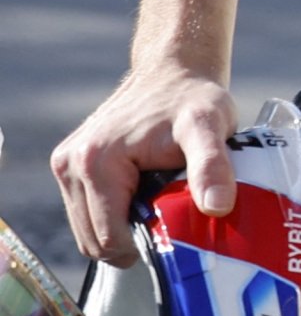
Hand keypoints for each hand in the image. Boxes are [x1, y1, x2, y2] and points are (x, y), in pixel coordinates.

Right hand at [50, 0, 242, 264]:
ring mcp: (66, 165)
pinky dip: (113, 215)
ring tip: (158, 203)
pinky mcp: (70, 164)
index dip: (144, 245)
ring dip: (121, 229)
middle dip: (132, 240)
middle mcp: (70, 164)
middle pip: (93, 239)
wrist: (174, 70)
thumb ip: (213, 166)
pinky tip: (144, 195)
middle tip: (170, 219)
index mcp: (94, 163)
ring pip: (88, 230)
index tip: (176, 232)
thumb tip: (218, 207)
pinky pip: (87, 212)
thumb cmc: (193, 98)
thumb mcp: (210, 128)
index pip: (108, 238)